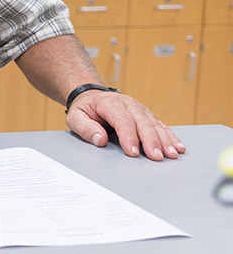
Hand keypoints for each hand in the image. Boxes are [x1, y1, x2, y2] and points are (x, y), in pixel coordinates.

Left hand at [66, 90, 185, 160]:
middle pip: (142, 122)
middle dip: (151, 140)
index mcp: (109, 103)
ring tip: (172, 154)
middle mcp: (127, 104)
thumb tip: (100, 139)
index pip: (122, 120)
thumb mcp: (75, 117)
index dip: (129, 137)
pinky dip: (170, 136)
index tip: (133, 152)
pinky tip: (178, 146)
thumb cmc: (84, 109)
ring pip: (154, 124)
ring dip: (165, 140)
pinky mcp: (146, 115)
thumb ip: (85, 128)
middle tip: (157, 157)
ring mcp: (139, 108)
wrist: (91, 96)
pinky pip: (160, 125)